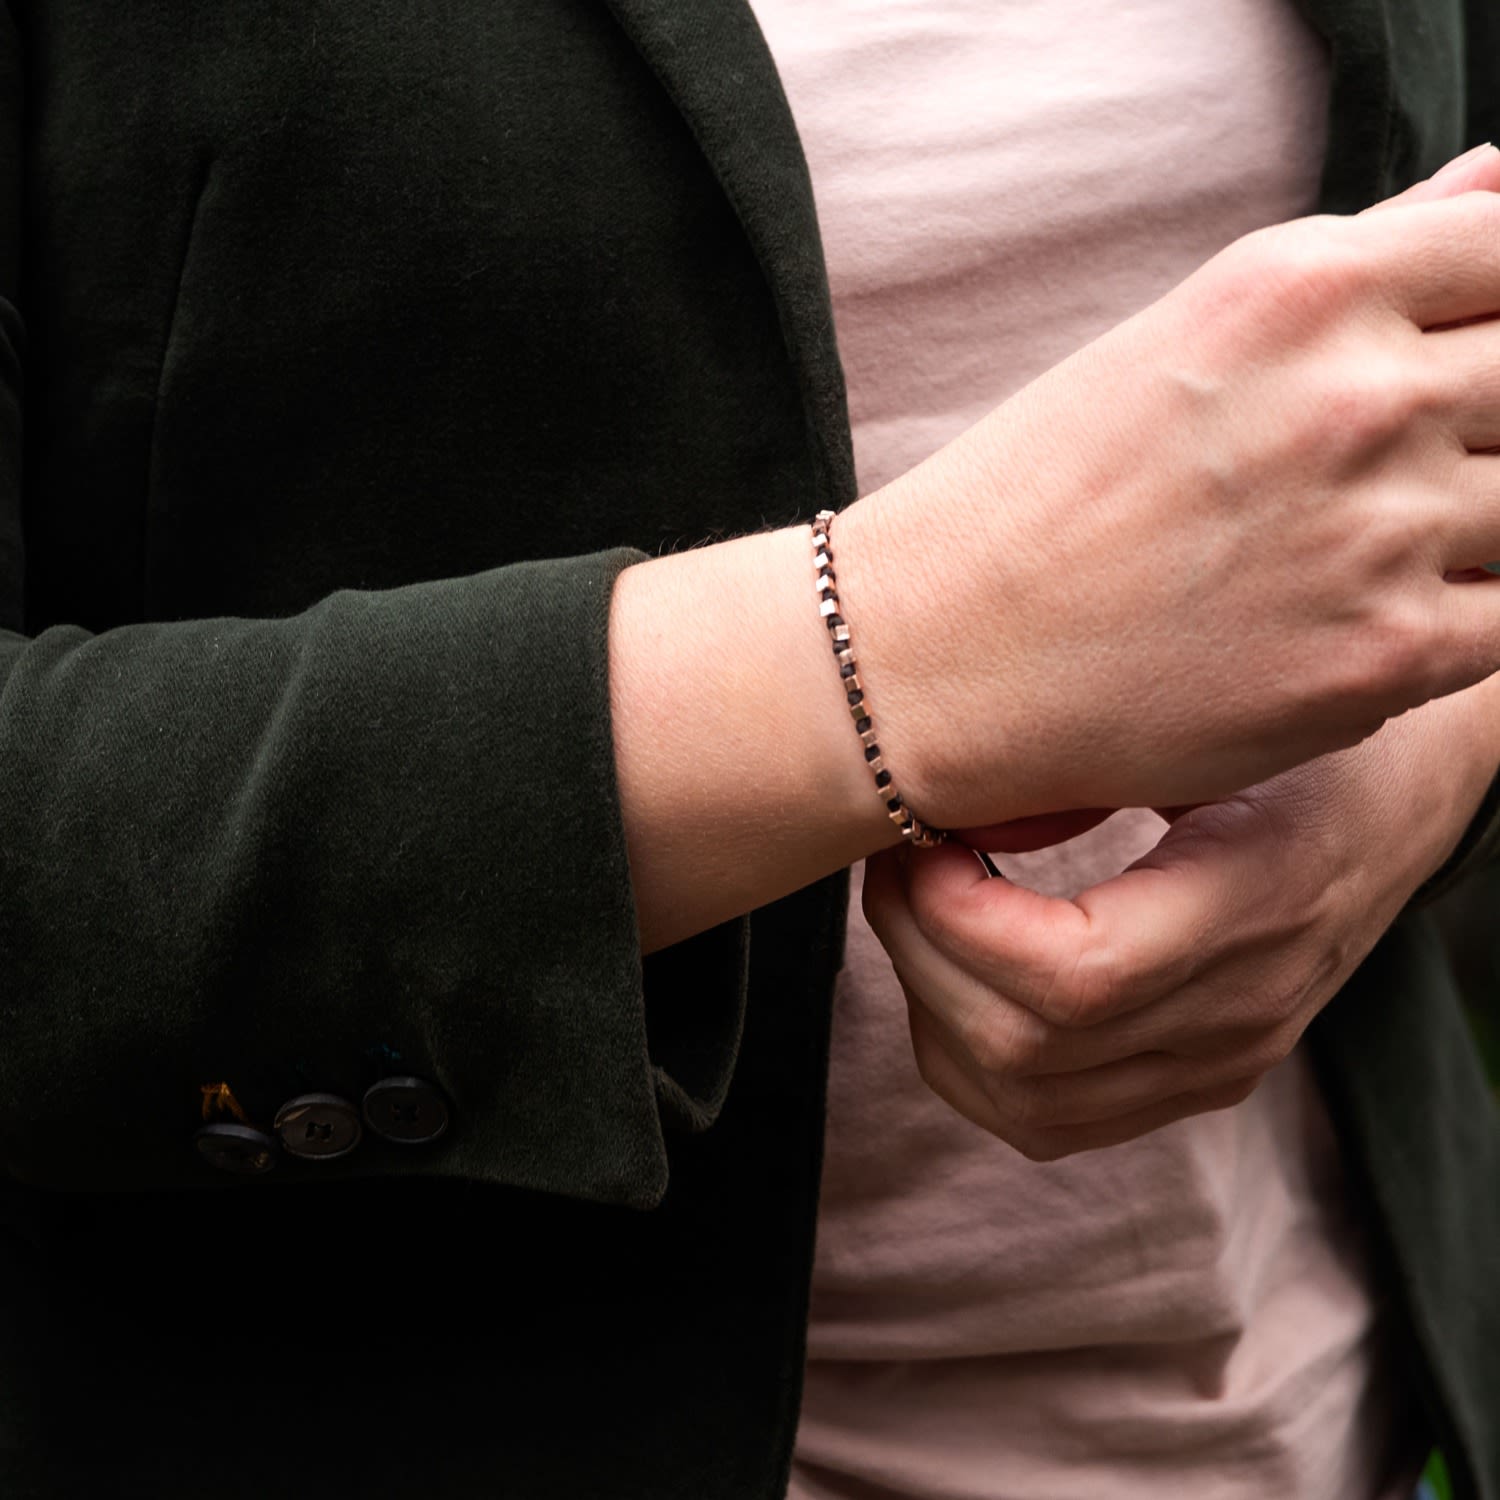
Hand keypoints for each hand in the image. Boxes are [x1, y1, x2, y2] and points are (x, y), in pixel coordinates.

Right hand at [830, 144, 1499, 825]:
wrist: (942, 651)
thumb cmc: (1036, 494)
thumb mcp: (1181, 336)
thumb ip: (1360, 265)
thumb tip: (1496, 187)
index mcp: (1303, 287)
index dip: (1490, 319)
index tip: (1444, 365)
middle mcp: (1358, 396)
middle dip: (1477, 426)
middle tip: (1365, 478)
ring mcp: (1380, 531)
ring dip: (1462, 527)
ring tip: (1339, 555)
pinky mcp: (1383, 657)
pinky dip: (1454, 616)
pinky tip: (1353, 618)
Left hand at [861, 676, 1499, 1160]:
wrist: (1403, 800)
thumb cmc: (1296, 735)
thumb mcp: (1217, 719)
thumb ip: (1092, 761)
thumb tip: (955, 812)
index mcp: (1259, 899)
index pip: (1077, 978)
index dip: (959, 921)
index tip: (921, 841)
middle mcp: (1243, 1011)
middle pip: (1024, 1050)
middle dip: (918, 951)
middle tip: (897, 861)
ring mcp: (1221, 1062)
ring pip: (1020, 1102)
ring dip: (932, 1008)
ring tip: (920, 910)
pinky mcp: (1197, 1081)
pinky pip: (1049, 1119)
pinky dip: (971, 1056)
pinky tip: (957, 970)